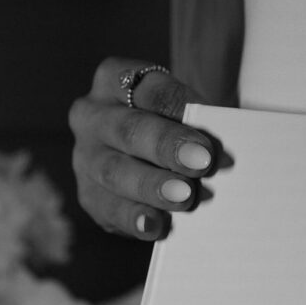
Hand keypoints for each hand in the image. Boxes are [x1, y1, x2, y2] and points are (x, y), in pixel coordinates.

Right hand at [68, 57, 217, 239]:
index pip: (149, 89)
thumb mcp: (186, 110)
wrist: (156, 155)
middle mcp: (91, 115)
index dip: (181, 109)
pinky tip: (156, 225)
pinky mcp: (88, 195)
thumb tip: (220, 149)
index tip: (207, 133)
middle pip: (129, 129)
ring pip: (114, 171)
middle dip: (166, 147)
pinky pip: (108, 209)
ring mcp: (85, 157)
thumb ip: (199, 121)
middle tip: (201, 163)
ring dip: (152, 186)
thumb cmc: (177, 124)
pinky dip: (134, 218)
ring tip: (185, 196)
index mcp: (114, 79)